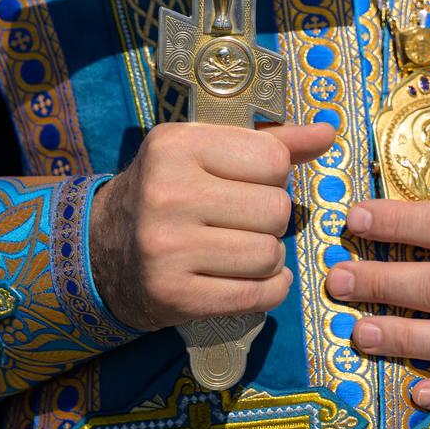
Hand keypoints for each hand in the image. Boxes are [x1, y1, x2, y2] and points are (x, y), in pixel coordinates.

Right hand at [92, 121, 334, 329]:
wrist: (101, 249)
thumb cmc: (168, 191)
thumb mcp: (205, 151)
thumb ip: (270, 142)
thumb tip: (328, 132)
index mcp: (177, 145)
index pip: (273, 160)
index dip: (273, 175)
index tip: (250, 182)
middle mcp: (168, 194)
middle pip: (276, 209)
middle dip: (272, 218)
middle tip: (244, 219)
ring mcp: (167, 248)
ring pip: (270, 254)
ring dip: (268, 255)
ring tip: (242, 248)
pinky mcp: (173, 295)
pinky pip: (258, 295)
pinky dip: (269, 289)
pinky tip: (253, 278)